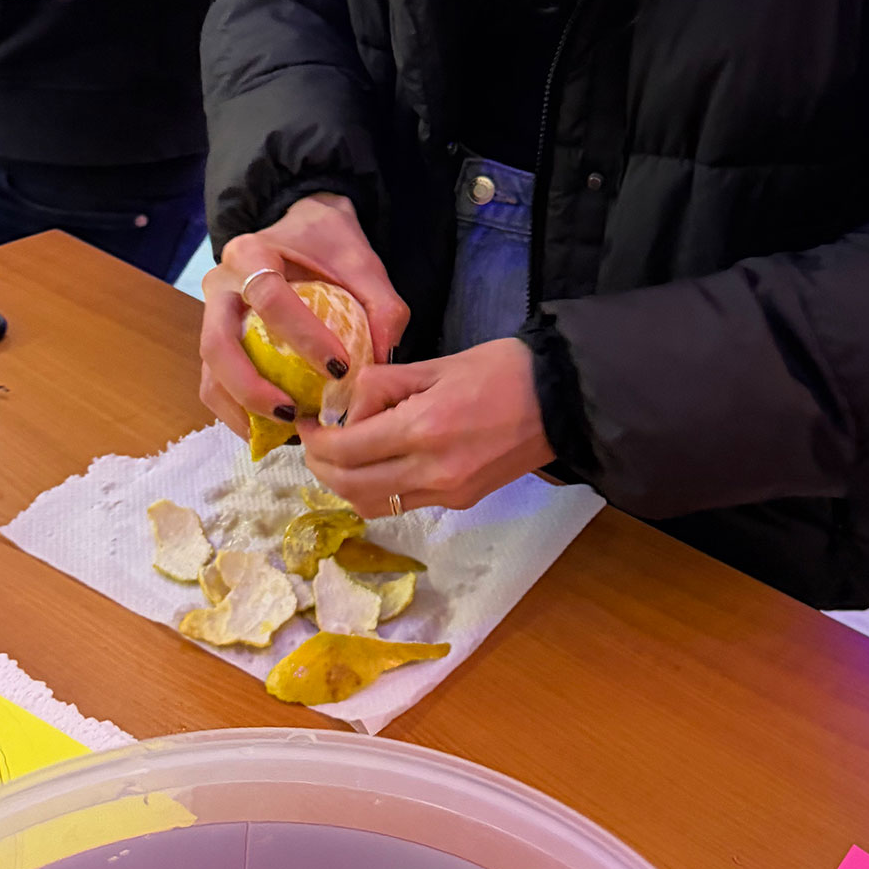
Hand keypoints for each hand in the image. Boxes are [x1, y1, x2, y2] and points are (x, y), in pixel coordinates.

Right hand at [199, 193, 409, 441]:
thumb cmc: (328, 243)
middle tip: (294, 414)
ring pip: (210, 371)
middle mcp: (221, 284)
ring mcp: (211, 314)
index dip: (303, 338)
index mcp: (252, 253)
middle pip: (218, 343)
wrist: (299, 226)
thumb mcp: (362, 262)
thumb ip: (382, 305)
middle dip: (252, 387)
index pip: (269, 298)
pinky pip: (214, 384)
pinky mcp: (217, 340)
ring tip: (286, 430)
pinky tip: (274, 430)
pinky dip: (239, 412)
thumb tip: (383, 360)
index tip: (340, 367)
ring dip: (242, 408)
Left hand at [299, 339, 550, 515]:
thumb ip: (381, 387)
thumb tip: (345, 408)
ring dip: (346, 484)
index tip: (305, 423)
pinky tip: (377, 462)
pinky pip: (403, 504)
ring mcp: (448, 494)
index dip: (314, 441)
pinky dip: (377, 488)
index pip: (344, 451)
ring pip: (372, 505)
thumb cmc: (502, 369)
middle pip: (349, 488)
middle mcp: (431, 473)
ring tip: (340, 454)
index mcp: (422, 430)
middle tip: (314, 442)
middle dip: (321, 467)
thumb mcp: (434, 364)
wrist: (563, 399)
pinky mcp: (461, 502)